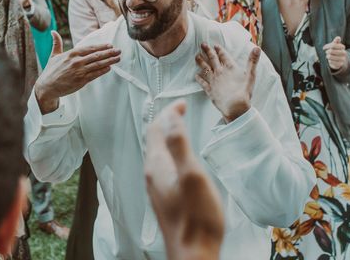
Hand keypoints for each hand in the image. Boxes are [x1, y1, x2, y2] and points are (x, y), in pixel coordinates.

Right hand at [34, 31, 120, 113]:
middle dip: (109, 52)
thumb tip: (53, 32)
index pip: (90, 48)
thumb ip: (56, 43)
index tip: (110, 45)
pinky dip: (103, 70)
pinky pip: (95, 74)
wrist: (47, 87)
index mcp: (71, 54)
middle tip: (118, 50)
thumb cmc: (50, 71)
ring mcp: (79, 71)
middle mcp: (76, 61)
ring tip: (118, 58)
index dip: (101, 47)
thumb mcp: (53, 55)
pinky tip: (109, 67)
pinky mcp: (81, 80)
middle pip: (96, 55)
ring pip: (98, 64)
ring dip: (110, 61)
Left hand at [145, 100, 223, 259]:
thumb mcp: (192, 175)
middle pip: (154, 140)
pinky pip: (162, 166)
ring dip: (167, 137)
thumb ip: (179, 145)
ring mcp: (157, 187)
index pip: (156, 129)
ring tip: (179, 129)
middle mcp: (152, 174)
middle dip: (166, 122)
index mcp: (157, 165)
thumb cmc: (196, 218)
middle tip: (180, 112)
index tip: (182, 104)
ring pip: (157, 153)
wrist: (193, 254)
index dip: (168, 113)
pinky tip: (180, 160)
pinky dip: (170, 153)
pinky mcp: (164, 198)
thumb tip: (170, 117)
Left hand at [195, 43, 259, 121]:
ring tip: (197, 56)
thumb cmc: (244, 92)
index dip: (219, 50)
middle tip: (202, 44)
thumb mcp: (251, 75)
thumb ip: (253, 61)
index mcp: (230, 68)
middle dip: (207, 51)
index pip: (223, 56)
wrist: (235, 106)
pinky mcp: (210, 90)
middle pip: (212, 59)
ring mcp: (213, 81)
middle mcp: (220, 72)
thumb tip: (257, 48)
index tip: (215, 45)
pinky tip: (196, 75)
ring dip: (200, 61)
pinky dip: (199, 78)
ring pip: (205, 68)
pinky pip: (202, 83)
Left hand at [323, 36, 348, 70]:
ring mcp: (342, 59)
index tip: (324, 48)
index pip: (333, 45)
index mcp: (342, 47)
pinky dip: (329, 61)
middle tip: (327, 52)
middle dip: (327, 51)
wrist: (340, 60)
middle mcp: (344, 53)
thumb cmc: (336, 50)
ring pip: (330, 56)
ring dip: (327, 56)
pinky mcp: (340, 64)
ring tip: (328, 56)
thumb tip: (338, 37)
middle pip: (331, 51)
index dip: (327, 46)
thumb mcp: (335, 45)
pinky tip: (331, 60)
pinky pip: (331, 62)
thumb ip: (336, 41)